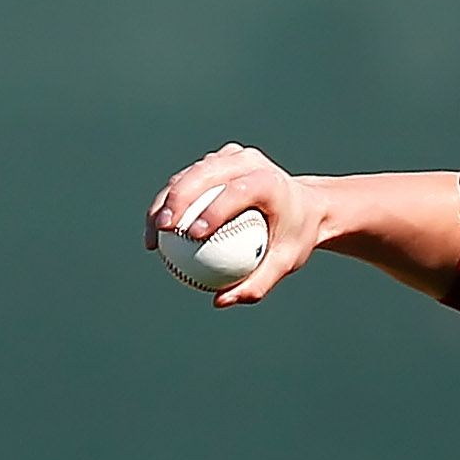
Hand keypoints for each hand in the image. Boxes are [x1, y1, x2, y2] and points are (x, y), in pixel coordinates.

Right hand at [143, 143, 324, 307]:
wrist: (305, 207)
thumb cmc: (296, 237)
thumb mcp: (286, 264)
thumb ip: (257, 283)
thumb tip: (220, 301)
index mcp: (267, 181)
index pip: (235, 191)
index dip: (212, 210)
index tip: (192, 236)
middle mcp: (248, 161)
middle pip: (203, 174)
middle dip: (176, 200)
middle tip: (161, 232)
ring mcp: (231, 157)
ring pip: (188, 175)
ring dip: (165, 201)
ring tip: (153, 235)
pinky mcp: (219, 161)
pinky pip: (188, 179)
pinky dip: (170, 201)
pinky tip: (158, 229)